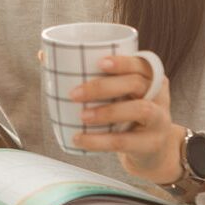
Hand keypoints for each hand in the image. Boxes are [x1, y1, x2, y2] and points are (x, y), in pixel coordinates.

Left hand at [68, 54, 185, 183]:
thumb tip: (44, 55)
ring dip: (108, 112)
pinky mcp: (151, 144)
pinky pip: (126, 141)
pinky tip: (79, 139)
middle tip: (74, 94)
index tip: (99, 62)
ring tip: (82, 116)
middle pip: (136, 84)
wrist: (150, 149)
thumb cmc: (125, 111)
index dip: (122, 62)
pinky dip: (100, 141)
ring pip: (140, 110)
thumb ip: (88, 74)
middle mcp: (158, 94)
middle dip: (104, 87)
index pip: (140, 63)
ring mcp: (159, 120)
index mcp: (150, 76)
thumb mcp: (116, 93)